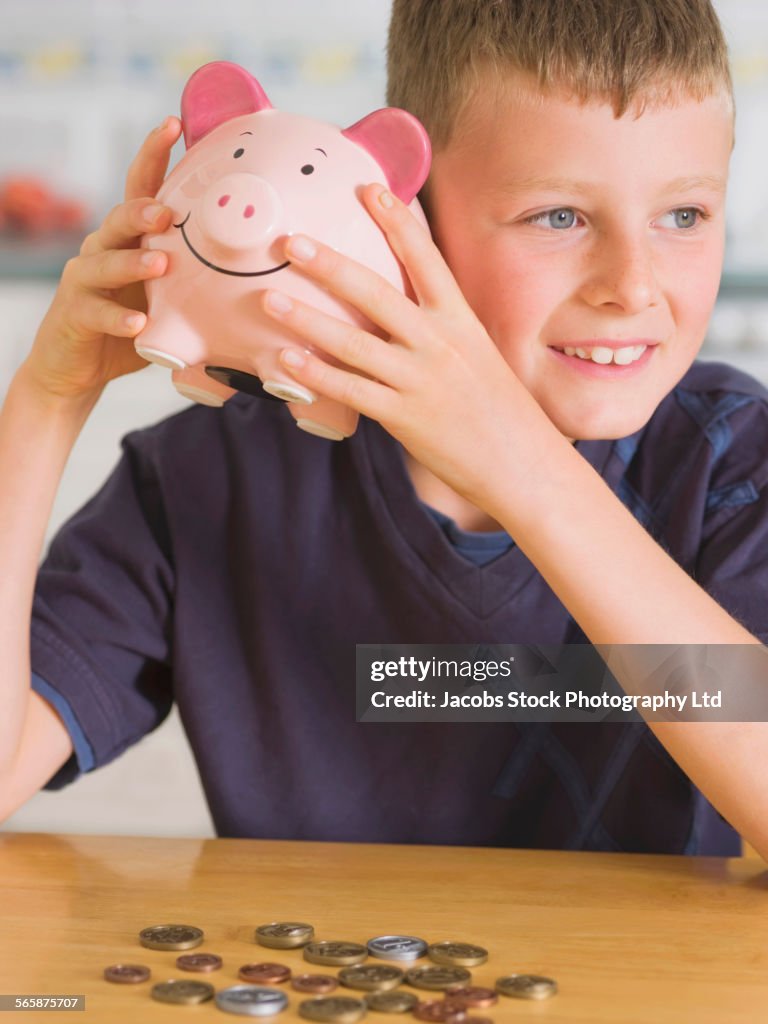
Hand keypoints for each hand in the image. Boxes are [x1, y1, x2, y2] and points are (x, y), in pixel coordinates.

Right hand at [23, 116, 181, 402]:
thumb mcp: (170, 297)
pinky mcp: (75, 314)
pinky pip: (97, 313)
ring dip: (133, 263)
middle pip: (121, 218)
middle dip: (143, 211)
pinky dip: (118, 318)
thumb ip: (200, 278)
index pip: (141, 189)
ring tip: (160, 265)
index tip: (172, 124)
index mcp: (130, 239)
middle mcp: (103, 248)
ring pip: (105, 261)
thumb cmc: (132, 325)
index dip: (154, 156)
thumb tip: (263, 266)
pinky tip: (138, 323)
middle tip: (167, 212)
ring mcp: (85, 280)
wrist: (78, 368)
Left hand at [260, 183, 536, 504]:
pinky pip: (351, 390)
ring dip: (308, 319)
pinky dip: (316, 375)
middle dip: (331, 265)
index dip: (397, 222)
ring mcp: (419, 380)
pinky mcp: (403, 416)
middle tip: (292, 243)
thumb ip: (441, 328)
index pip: (426, 259)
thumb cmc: (499, 409)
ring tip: (269, 300)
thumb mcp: (478, 354)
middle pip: (377, 293)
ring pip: (353, 342)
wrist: (522, 463)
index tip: (369, 189)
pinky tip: (285, 361)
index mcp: (460, 320)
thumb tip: (399, 309)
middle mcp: (438, 343)